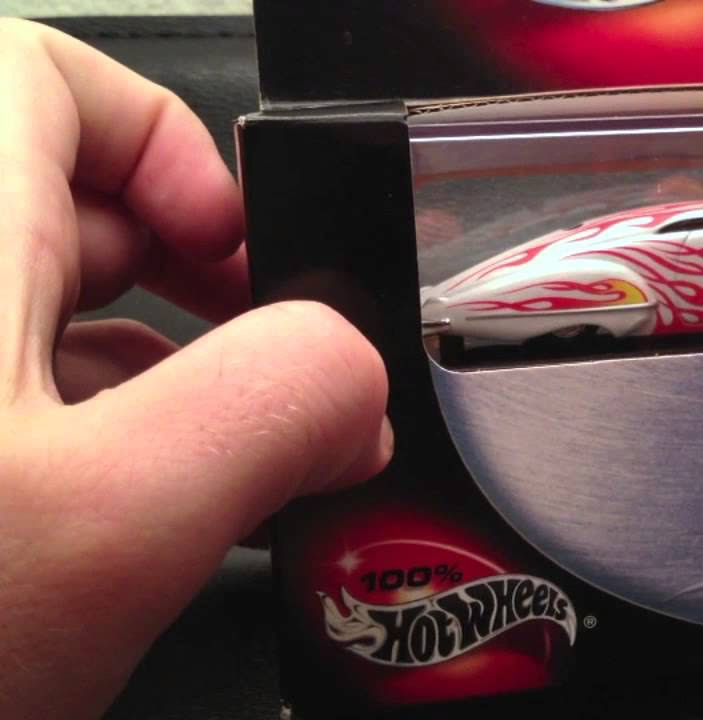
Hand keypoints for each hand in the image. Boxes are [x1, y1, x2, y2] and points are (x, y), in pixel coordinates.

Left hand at [0, 19, 392, 719]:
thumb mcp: (110, 523)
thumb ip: (277, 406)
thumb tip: (351, 373)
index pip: (67, 80)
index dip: (180, 158)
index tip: (246, 269)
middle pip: (47, 200)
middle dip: (178, 294)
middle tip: (248, 399)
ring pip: (5, 311)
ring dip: (117, 380)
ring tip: (183, 483)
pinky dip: (42, 434)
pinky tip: (83, 522)